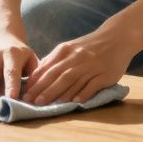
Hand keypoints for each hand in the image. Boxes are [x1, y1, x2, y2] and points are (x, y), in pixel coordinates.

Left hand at [21, 23, 136, 105]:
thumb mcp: (70, 48)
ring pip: (72, 80)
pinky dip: (83, 92)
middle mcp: (77, 57)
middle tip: (31, 102)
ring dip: (58, 93)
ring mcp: (91, 65)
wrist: (117, 37)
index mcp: (65, 50)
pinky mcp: (105, 74)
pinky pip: (92, 84)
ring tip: (47, 104)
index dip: (35, 81)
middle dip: (42, 89)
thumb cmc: (90, 46)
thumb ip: (54, 60)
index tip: (25, 93)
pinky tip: (75, 101)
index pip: (47, 67)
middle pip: (57, 75)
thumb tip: (36, 75)